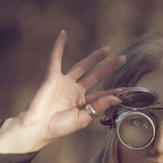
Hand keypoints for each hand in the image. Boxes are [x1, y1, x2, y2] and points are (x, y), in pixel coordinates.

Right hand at [0, 31, 124, 152]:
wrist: (37, 128)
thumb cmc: (59, 127)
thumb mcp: (83, 118)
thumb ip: (99, 106)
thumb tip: (118, 98)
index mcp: (83, 103)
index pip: (101, 95)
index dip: (112, 91)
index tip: (124, 88)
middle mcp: (75, 91)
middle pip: (95, 76)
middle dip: (109, 68)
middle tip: (123, 59)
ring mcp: (64, 83)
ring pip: (82, 66)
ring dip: (94, 57)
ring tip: (107, 49)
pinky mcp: (52, 77)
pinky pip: (55, 58)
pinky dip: (59, 46)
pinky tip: (63, 34)